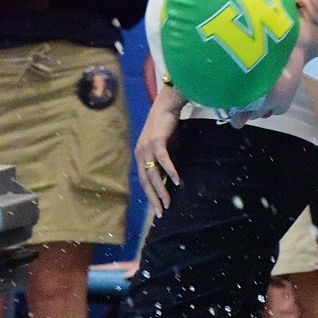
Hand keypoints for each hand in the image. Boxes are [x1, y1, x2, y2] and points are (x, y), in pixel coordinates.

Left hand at [135, 84, 185, 214]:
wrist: (166, 106)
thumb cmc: (166, 127)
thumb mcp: (164, 148)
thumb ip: (163, 162)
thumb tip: (168, 178)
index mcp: (140, 156)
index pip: (144, 180)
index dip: (151, 195)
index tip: (158, 208)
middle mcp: (141, 154)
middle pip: (146, 181)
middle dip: (154, 198)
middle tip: (161, 212)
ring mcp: (147, 148)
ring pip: (153, 174)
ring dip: (161, 189)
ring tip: (168, 201)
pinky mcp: (157, 142)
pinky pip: (164, 160)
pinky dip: (170, 171)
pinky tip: (176, 181)